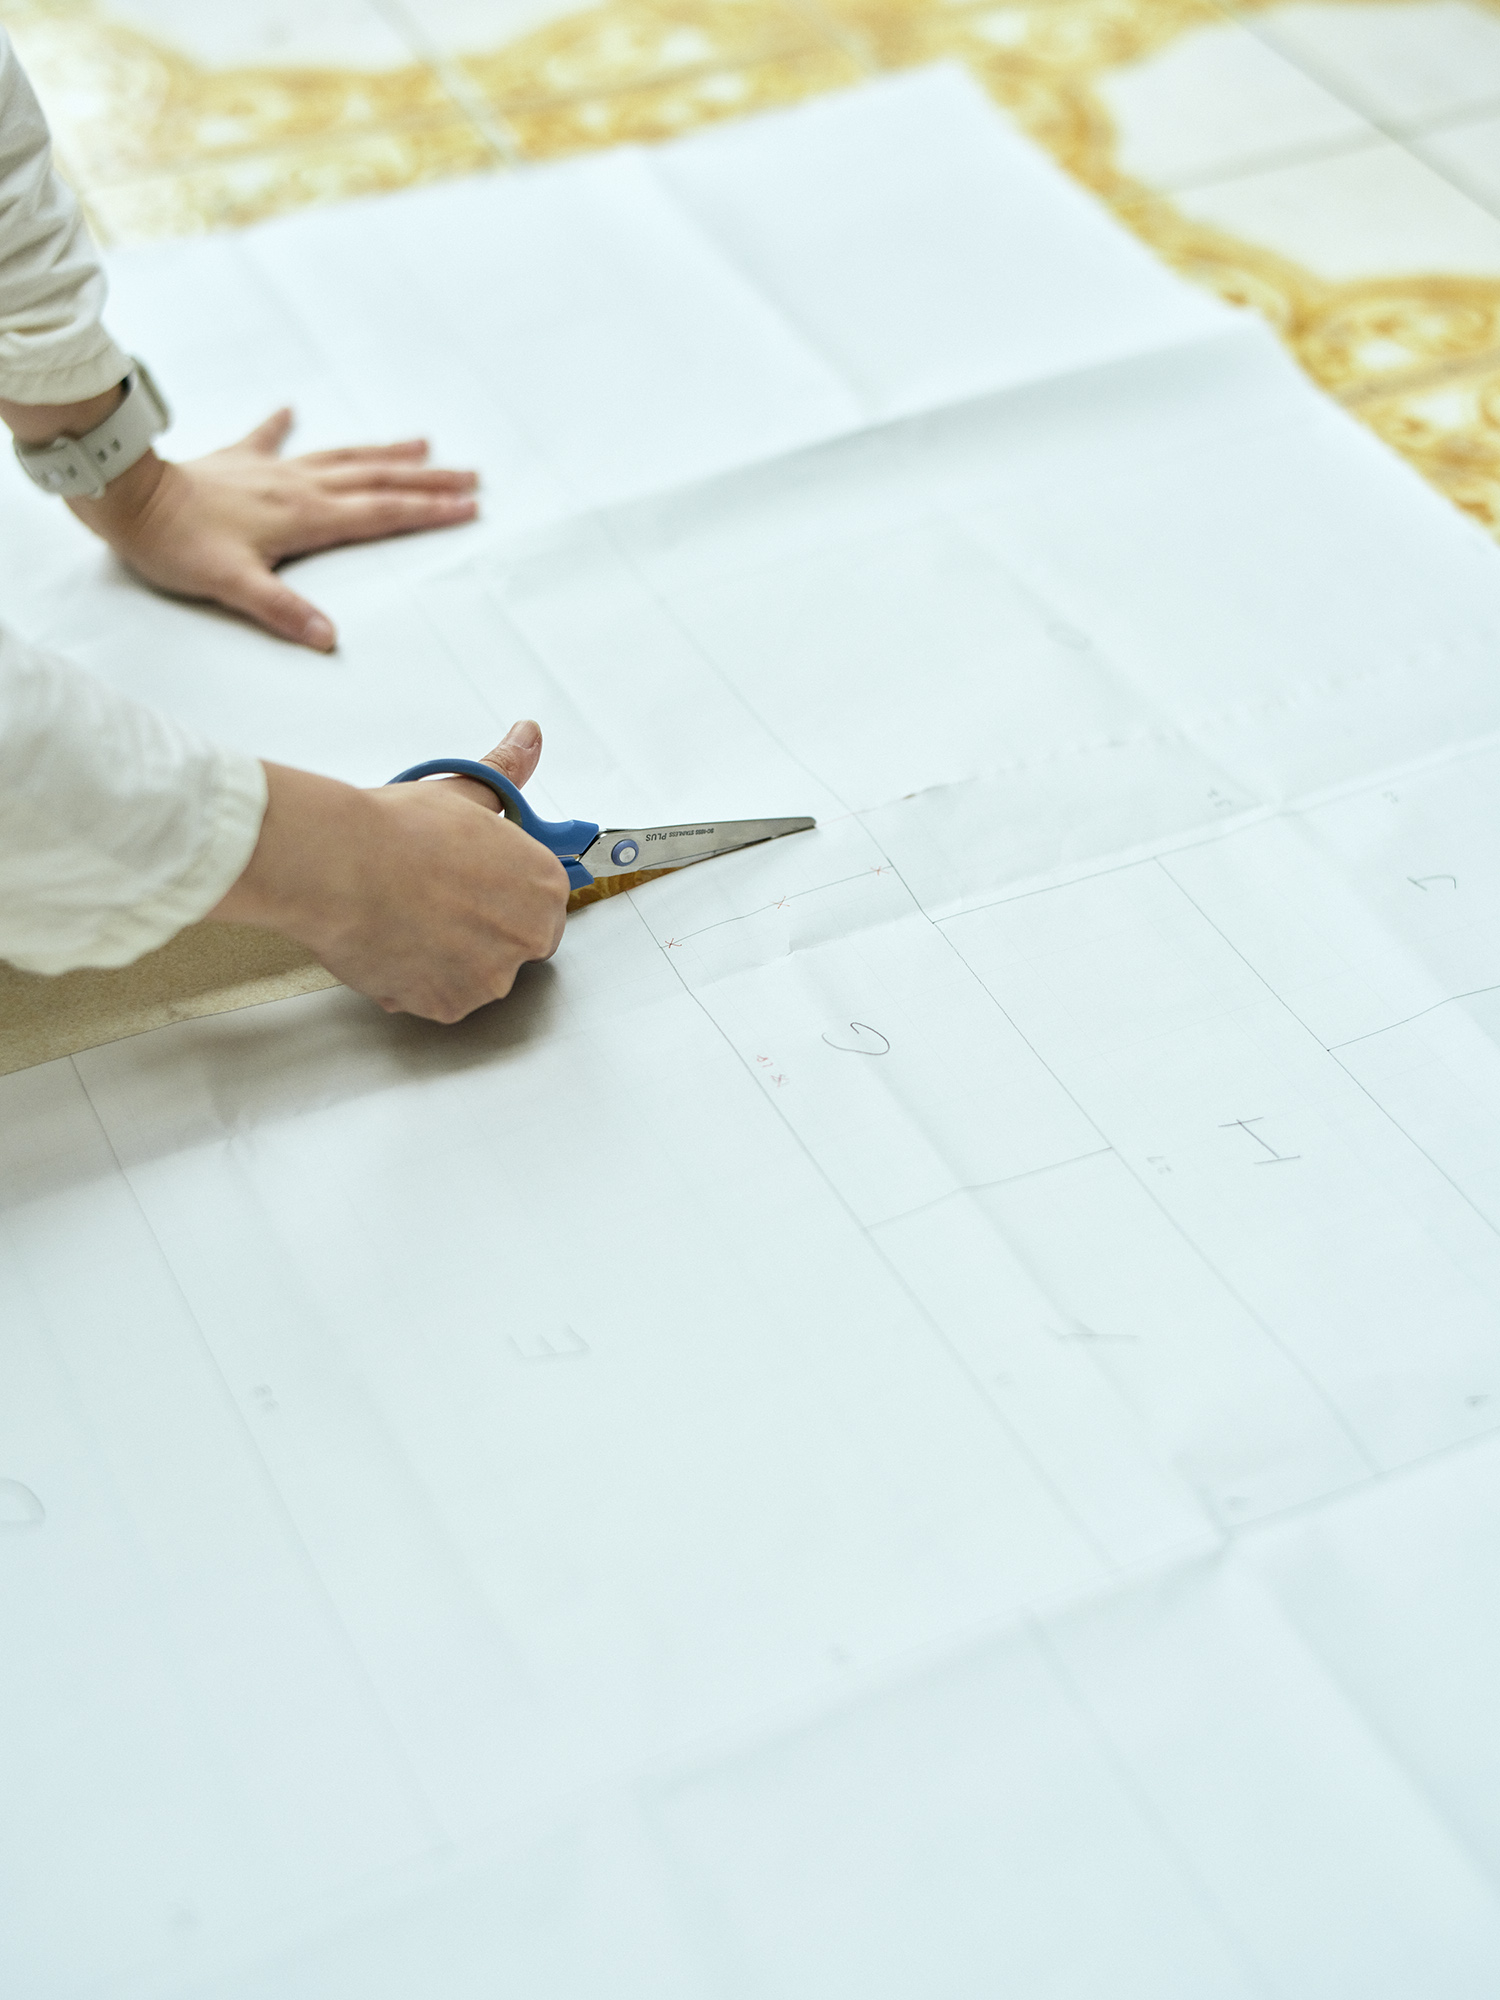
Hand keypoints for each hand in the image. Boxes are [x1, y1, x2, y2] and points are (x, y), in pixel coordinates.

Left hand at [69, 408, 477, 649]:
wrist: (127, 497)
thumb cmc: (177, 544)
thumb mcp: (233, 586)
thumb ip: (283, 610)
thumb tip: (328, 638)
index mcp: (306, 516)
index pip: (382, 514)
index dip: (428, 513)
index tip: (468, 508)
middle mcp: (299, 486)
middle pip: (377, 481)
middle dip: (427, 481)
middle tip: (471, 476)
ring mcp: (271, 470)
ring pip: (342, 457)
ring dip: (384, 453)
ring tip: (422, 444)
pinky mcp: (238, 461)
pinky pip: (268, 438)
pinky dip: (284, 424)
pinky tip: (293, 410)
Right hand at [209, 720, 570, 1021]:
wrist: (339, 865)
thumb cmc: (398, 830)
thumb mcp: (463, 792)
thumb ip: (505, 773)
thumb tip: (526, 740)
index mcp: (543, 885)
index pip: (543, 906)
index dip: (505, 897)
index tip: (478, 889)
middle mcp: (526, 936)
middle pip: (515, 946)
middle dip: (481, 931)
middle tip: (436, 902)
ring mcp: (488, 978)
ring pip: (475, 975)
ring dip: (448, 958)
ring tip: (407, 917)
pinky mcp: (448, 1006)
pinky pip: (437, 998)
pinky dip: (416, 980)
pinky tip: (393, 942)